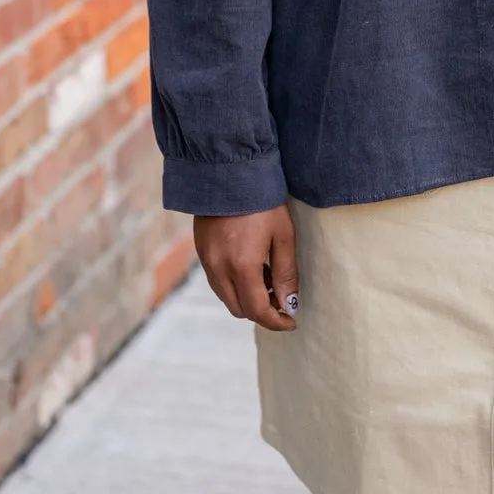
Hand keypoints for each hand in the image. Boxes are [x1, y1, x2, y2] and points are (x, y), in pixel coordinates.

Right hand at [194, 205, 299, 332]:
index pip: (257, 310)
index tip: (291, 321)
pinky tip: (252, 266)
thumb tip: (289, 304)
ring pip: (227, 297)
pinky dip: (235, 284)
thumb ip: (286, 273)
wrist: (230, 172)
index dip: (276, 321)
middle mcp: (219, 269)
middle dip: (262, 311)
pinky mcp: (202, 252)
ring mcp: (207, 261)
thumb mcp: (283, 235)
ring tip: (269, 278)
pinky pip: (218, 282)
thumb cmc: (263, 201)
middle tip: (282, 298)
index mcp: (242, 267)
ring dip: (247, 298)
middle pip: (239, 309)